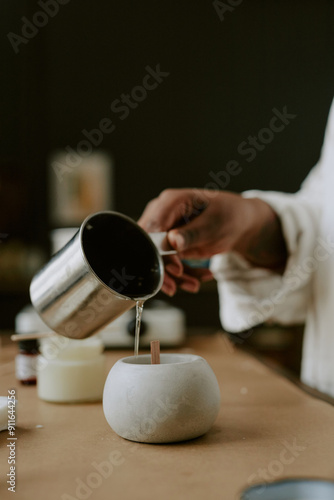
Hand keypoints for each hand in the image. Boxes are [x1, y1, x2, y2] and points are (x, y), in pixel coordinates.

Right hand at [138, 188, 286, 294]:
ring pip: (158, 260)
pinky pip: (168, 264)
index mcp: (170, 202)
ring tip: (195, 284)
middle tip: (181, 286)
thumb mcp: (214, 224)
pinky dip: (183, 275)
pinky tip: (202, 276)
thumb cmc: (228, 215)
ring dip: (176, 277)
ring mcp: (163, 231)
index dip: (158, 252)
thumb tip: (173, 240)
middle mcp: (161, 215)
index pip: (152, 229)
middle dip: (165, 271)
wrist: (238, 222)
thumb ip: (192, 233)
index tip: (176, 270)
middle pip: (149, 247)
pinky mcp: (168, 245)